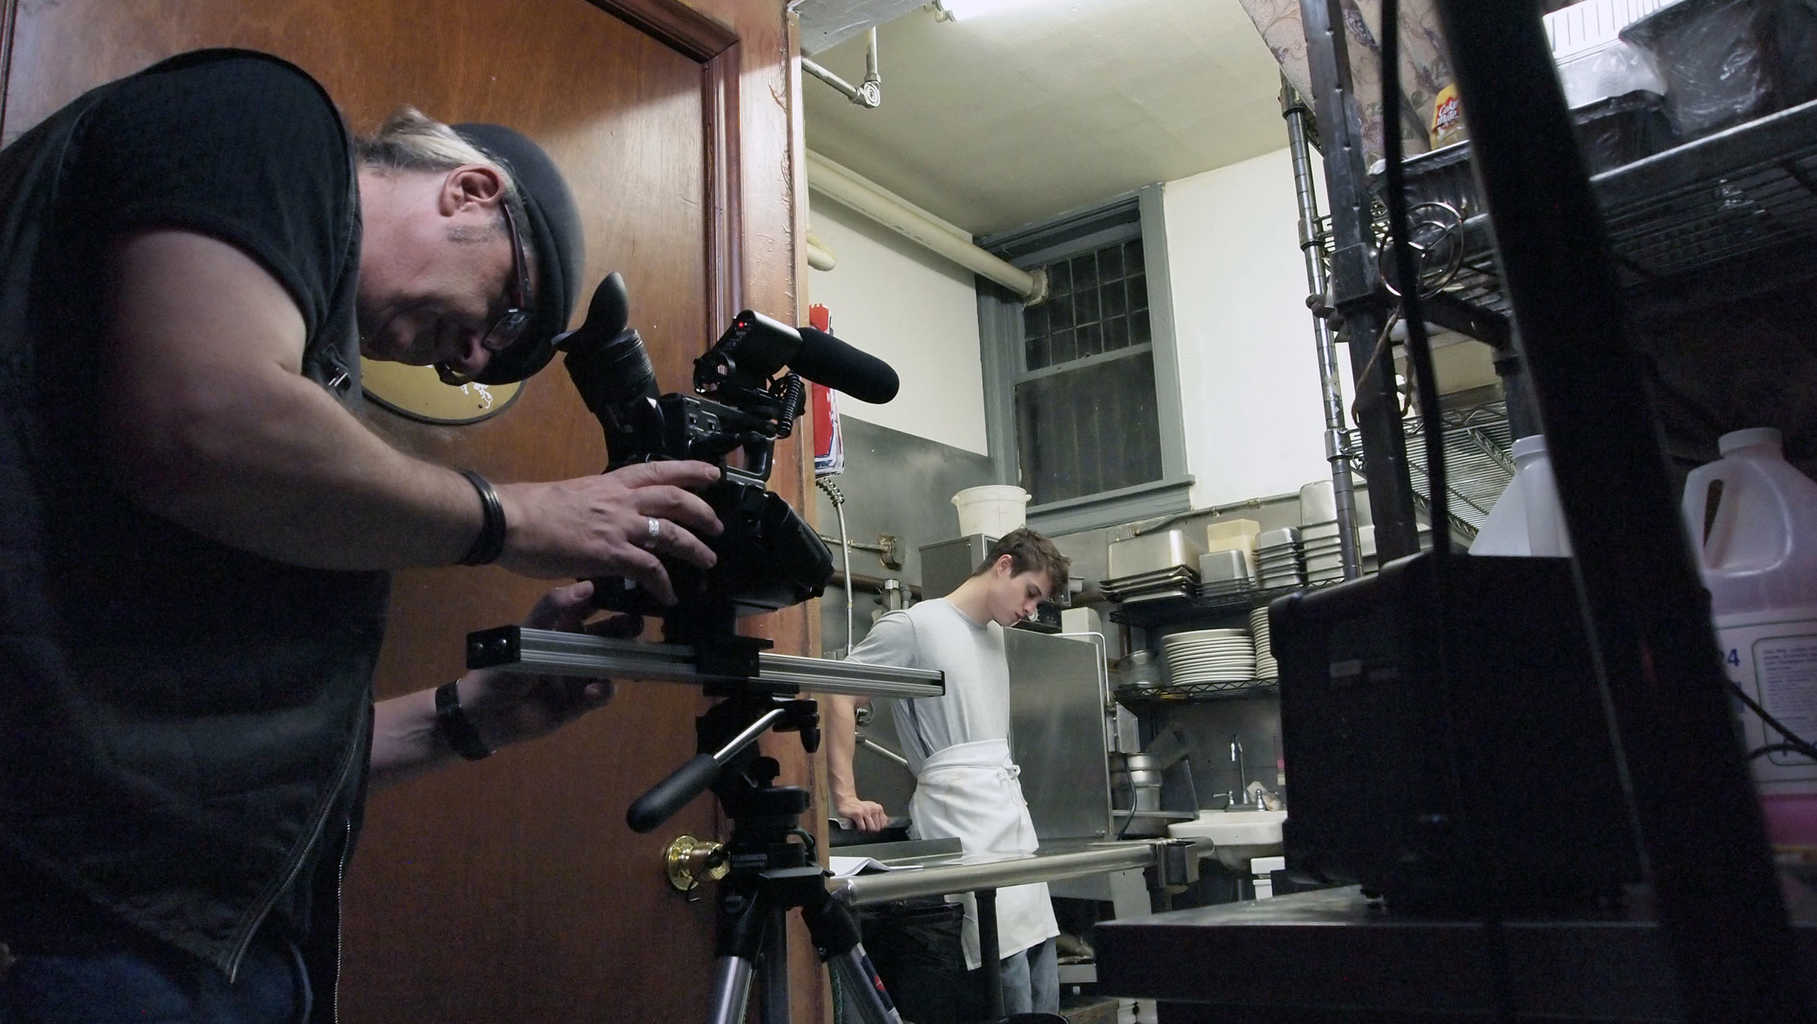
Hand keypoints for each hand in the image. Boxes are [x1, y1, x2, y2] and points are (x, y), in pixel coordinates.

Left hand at [457, 580, 637, 748]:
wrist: (485, 715)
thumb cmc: (500, 669)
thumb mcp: (524, 634)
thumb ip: (552, 609)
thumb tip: (587, 586)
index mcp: (559, 626)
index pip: (590, 606)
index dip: (609, 597)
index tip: (630, 588)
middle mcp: (574, 647)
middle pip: (608, 633)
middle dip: (624, 628)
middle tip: (637, 623)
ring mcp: (579, 674)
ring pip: (611, 662)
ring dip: (620, 658)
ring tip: (627, 656)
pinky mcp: (580, 701)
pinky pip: (602, 693)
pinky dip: (604, 690)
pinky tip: (595, 689)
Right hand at [493, 461, 723, 603]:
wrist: (510, 520)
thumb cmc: (531, 509)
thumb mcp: (574, 497)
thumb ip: (597, 506)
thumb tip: (603, 521)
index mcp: (611, 483)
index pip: (659, 470)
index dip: (690, 471)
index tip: (712, 473)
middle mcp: (621, 500)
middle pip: (676, 500)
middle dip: (703, 512)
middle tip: (717, 527)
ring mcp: (619, 526)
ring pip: (672, 533)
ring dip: (695, 548)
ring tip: (708, 561)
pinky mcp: (611, 554)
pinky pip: (649, 569)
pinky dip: (663, 584)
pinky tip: (668, 597)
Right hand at [835, 793, 890, 832]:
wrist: (846, 801)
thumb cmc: (858, 807)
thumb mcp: (871, 809)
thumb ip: (880, 816)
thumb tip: (886, 824)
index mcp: (878, 808)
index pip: (883, 825)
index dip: (877, 829)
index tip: (872, 828)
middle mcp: (873, 809)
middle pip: (877, 828)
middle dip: (871, 831)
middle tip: (865, 826)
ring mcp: (865, 811)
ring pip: (870, 829)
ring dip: (865, 830)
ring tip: (861, 825)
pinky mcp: (857, 814)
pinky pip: (862, 828)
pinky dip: (859, 829)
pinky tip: (856, 825)